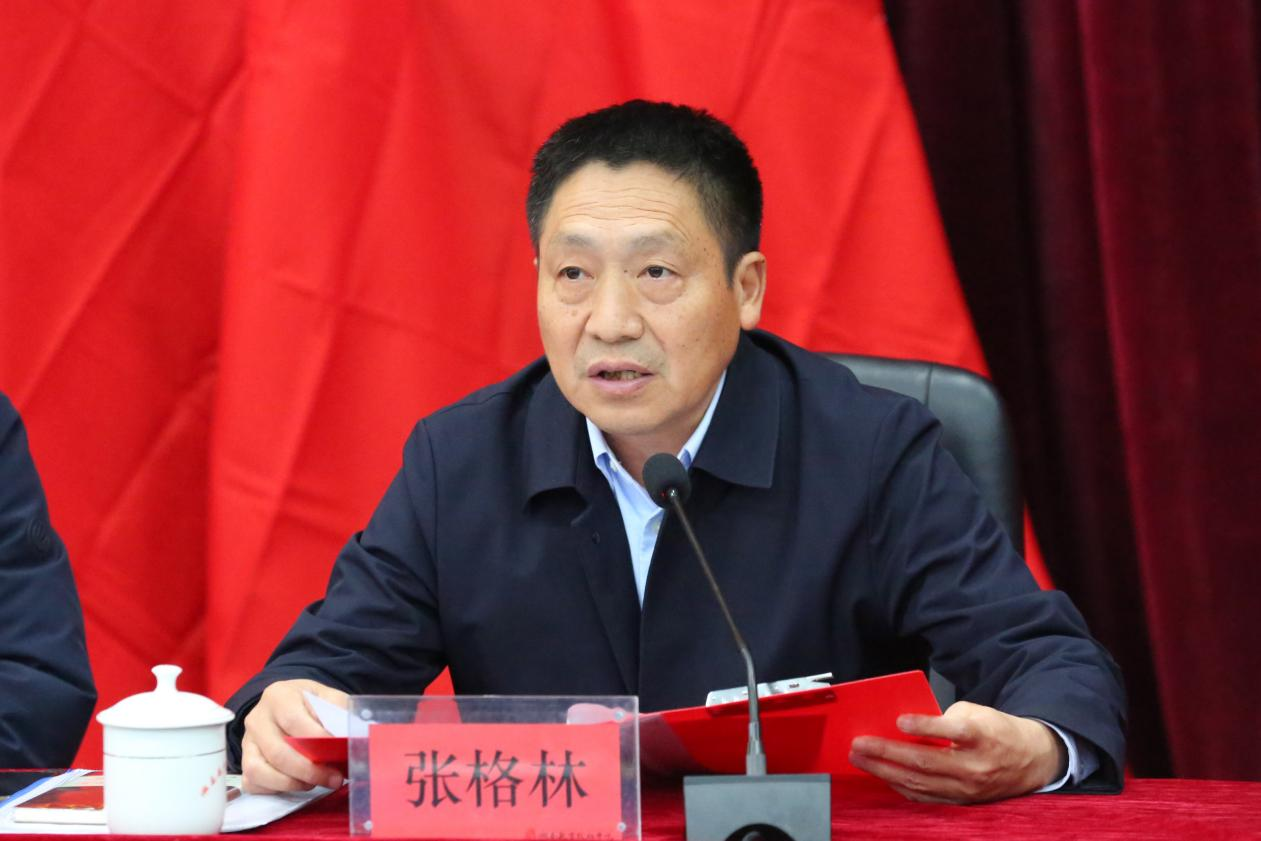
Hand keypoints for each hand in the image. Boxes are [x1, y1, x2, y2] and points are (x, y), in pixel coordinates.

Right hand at [240, 679, 348, 794]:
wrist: (287, 704)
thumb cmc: (309, 703)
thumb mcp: (327, 697)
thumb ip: (339, 713)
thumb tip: (351, 738)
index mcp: (278, 696)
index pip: (293, 721)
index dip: (316, 740)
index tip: (338, 752)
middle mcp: (257, 719)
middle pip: (277, 752)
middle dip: (309, 771)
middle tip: (334, 779)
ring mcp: (247, 742)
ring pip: (260, 771)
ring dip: (292, 783)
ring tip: (315, 782)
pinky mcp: (244, 762)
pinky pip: (254, 783)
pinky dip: (277, 789)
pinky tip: (297, 783)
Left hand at [848, 700, 1067, 803]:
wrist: (1031, 760)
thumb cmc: (998, 730)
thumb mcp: (978, 712)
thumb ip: (946, 718)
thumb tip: (909, 727)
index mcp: (982, 736)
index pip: (952, 731)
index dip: (925, 727)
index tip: (900, 721)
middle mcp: (974, 766)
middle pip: (925, 762)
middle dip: (886, 754)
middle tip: (859, 745)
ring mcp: (967, 788)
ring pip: (920, 783)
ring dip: (885, 772)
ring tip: (861, 760)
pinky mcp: (962, 800)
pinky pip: (926, 796)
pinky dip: (901, 786)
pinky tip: (882, 776)